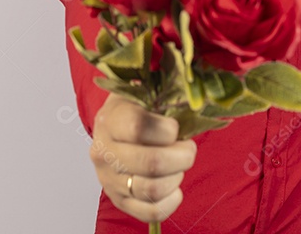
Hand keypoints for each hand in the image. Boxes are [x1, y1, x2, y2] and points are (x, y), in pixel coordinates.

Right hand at [90, 94, 197, 222]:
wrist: (113, 129)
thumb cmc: (136, 109)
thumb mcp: (145, 90)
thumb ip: (167, 89)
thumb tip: (196, 95)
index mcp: (110, 119)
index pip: (137, 127)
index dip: (166, 130)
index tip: (175, 128)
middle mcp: (104, 151)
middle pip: (150, 163)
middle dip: (182, 156)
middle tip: (188, 148)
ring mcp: (109, 179)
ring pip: (152, 189)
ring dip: (177, 176)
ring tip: (179, 165)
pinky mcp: (119, 200)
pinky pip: (150, 212)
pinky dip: (171, 201)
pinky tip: (175, 186)